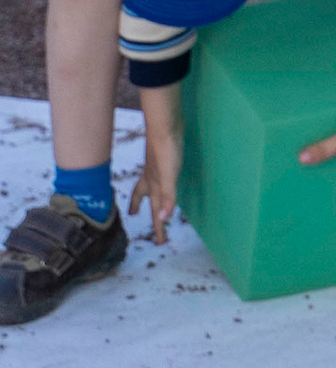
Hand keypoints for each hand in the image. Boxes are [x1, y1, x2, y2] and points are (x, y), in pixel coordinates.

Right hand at [130, 105, 181, 240]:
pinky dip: (156, 175)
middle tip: (134, 214)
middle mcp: (153, 176)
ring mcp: (156, 165)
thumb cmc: (167, 150)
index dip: (159, 226)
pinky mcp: (163, 153)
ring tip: (146, 194)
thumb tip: (163, 218)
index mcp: (155, 185)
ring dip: (147, 191)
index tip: (160, 242)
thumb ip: (168, 196)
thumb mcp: (170, 177)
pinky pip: (157, 170)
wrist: (165, 124)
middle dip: (142, 207)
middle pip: (146, 196)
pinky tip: (160, 169)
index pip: (158, 211)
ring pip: (148, 182)